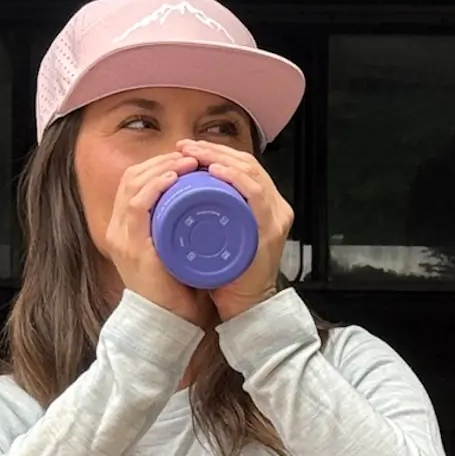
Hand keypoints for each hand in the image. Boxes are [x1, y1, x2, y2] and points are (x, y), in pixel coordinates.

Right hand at [103, 149, 204, 324]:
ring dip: (161, 167)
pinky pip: (138, 206)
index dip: (156, 165)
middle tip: (189, 156)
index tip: (183, 161)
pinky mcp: (132, 247)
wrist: (165, 322)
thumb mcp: (170, 252)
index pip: (132, 183)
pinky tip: (173, 177)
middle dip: (160, 160)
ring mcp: (121, 238)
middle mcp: (117, 230)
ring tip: (187, 163)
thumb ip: (174, 232)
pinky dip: (156, 186)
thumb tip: (197, 209)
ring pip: (133, 185)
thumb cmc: (173, 290)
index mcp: (123, 229)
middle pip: (130, 178)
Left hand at [179, 139, 294, 321]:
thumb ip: (211, 217)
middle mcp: (275, 206)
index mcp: (263, 205)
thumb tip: (180, 195)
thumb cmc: (228, 275)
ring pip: (251, 172)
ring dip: (219, 158)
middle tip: (184, 148)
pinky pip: (256, 196)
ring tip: (193, 155)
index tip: (186, 150)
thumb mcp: (219, 235)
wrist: (244, 307)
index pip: (242, 166)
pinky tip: (216, 172)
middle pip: (246, 163)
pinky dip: (236, 180)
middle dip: (213, 151)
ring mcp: (275, 217)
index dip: (214, 152)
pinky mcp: (270, 230)